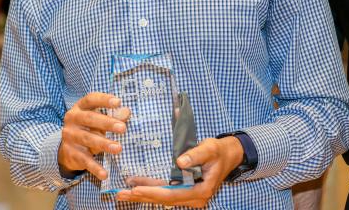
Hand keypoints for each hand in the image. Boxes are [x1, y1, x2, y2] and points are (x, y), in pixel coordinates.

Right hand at [58, 92, 130, 179]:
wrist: (67, 149)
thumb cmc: (89, 128)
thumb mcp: (99, 120)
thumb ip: (113, 115)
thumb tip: (126, 112)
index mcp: (79, 107)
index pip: (91, 100)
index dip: (104, 100)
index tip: (118, 102)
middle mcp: (72, 120)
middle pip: (89, 119)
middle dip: (107, 123)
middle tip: (123, 128)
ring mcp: (70, 137)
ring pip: (88, 139)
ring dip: (104, 144)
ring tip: (118, 148)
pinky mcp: (71, 153)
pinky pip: (85, 160)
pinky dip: (95, 168)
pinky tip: (104, 174)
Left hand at [115, 136, 243, 207]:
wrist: (228, 155)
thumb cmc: (219, 151)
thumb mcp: (210, 149)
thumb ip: (196, 155)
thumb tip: (179, 162)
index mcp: (201, 191)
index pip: (172, 195)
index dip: (153, 193)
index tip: (136, 190)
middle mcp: (194, 198)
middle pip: (164, 200)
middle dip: (142, 197)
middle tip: (120, 194)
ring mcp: (189, 196)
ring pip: (162, 198)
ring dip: (143, 195)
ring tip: (122, 193)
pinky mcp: (184, 191)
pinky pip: (165, 193)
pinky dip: (150, 190)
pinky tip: (135, 188)